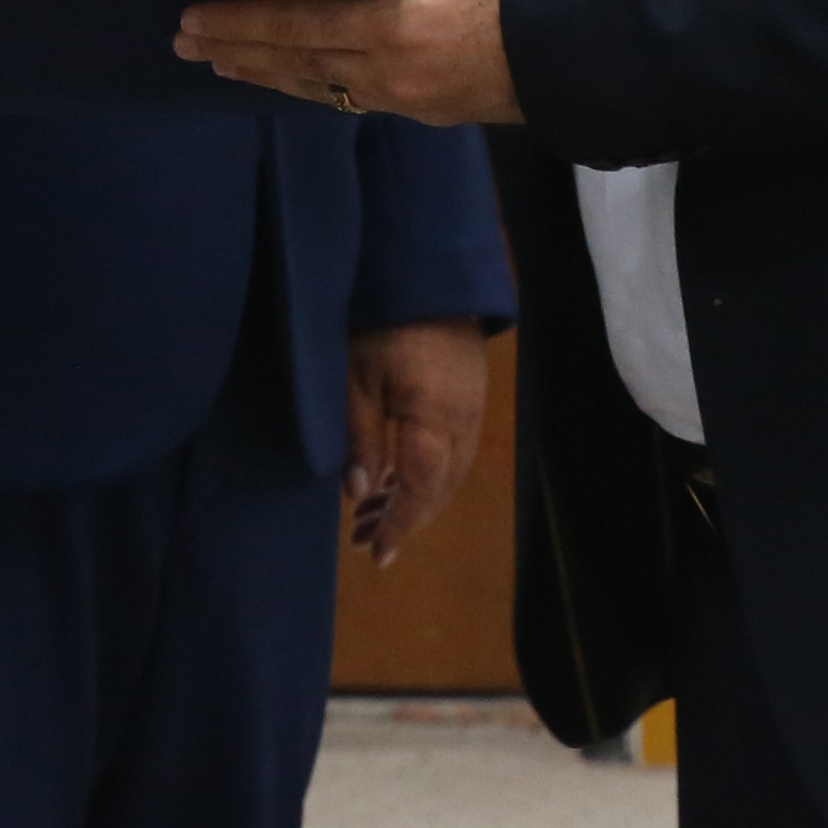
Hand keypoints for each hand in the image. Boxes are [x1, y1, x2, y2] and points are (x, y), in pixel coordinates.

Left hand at [176, 0, 521, 124]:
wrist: (579, 47)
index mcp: (392, 25)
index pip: (296, 23)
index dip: (241, 22)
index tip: (195, 17)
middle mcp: (388, 73)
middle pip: (295, 63)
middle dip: (236, 52)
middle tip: (185, 43)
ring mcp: (405, 101)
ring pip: (317, 88)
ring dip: (265, 75)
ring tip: (221, 64)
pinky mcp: (423, 113)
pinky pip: (350, 99)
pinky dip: (310, 85)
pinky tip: (287, 77)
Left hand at [343, 320, 489, 567]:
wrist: (426, 273)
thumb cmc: (381, 319)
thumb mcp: (355, 376)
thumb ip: (359, 436)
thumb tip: (358, 494)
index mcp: (435, 418)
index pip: (422, 488)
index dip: (400, 525)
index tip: (376, 555)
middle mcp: (464, 420)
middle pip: (440, 487)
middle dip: (404, 520)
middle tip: (363, 543)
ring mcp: (472, 408)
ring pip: (450, 473)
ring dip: (415, 500)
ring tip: (369, 518)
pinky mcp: (471, 396)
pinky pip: (454, 452)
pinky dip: (427, 475)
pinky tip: (397, 480)